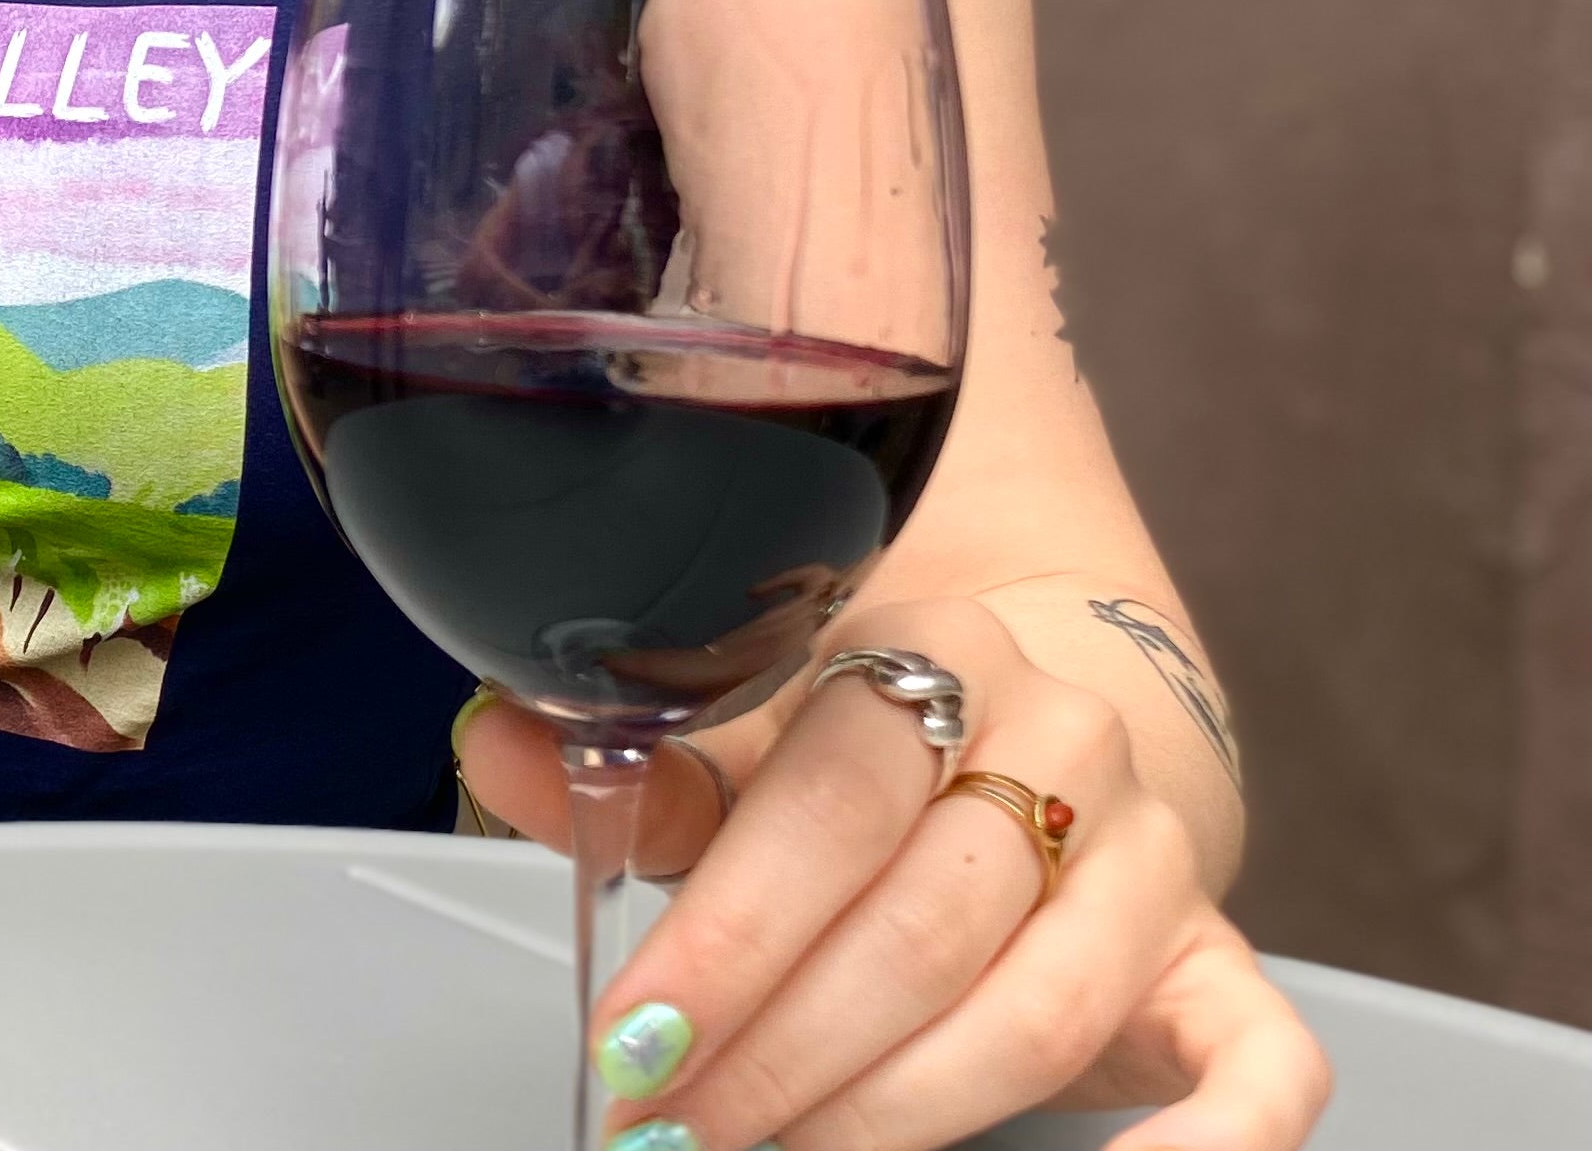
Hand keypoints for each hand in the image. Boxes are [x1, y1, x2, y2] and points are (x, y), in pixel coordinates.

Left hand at [455, 596, 1330, 1149]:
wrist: (1031, 730)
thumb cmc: (857, 756)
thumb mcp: (744, 740)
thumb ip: (632, 767)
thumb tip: (491, 742)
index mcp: (932, 647)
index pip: (826, 804)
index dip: (726, 936)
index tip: (633, 1042)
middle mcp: (1062, 737)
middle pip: (922, 922)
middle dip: (782, 1054)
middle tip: (681, 1133)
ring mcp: (1156, 856)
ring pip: (1034, 1007)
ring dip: (897, 1117)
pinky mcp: (1227, 965)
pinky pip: (1259, 1071)